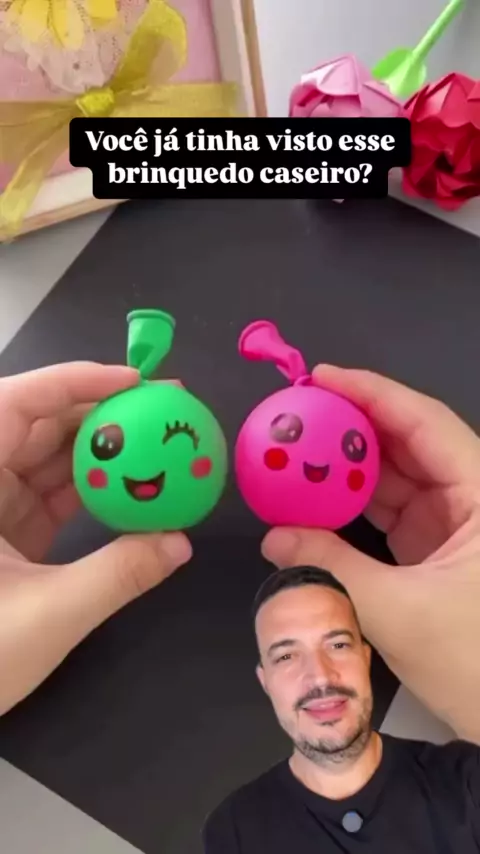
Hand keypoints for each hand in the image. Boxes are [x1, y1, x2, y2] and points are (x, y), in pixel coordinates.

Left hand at [0, 362, 191, 715]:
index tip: (135, 381)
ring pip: (48, 457)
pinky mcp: (6, 530)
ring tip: (159, 443)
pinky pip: (52, 493)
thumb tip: (180, 543)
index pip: (16, 406)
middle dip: (100, 412)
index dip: (74, 382)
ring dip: (103, 451)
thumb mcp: (49, 614)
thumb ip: (119, 574)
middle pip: (39, 425)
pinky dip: (93, 488)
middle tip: (162, 408)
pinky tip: (135, 487)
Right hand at [262, 365, 479, 741]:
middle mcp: (473, 497)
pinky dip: (352, 504)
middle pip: (408, 443)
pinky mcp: (438, 548)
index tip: (319, 378)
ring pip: (397, 477)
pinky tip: (314, 498)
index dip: (372, 393)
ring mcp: (455, 523)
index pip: (425, 424)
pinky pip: (391, 510)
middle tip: (295, 414)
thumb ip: (332, 569)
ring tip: (295, 451)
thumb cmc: (476, 663)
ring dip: (347, 467)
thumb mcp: (401, 614)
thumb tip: (272, 538)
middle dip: (351, 426)